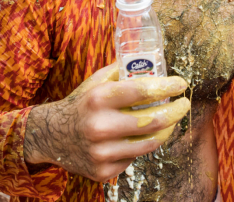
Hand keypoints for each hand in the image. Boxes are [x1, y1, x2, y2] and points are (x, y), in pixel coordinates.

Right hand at [24, 62, 189, 181]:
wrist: (49, 136)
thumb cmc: (81, 104)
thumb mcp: (96, 82)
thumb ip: (123, 71)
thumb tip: (154, 62)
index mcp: (99, 98)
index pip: (143, 90)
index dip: (168, 87)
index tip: (181, 84)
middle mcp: (99, 126)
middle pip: (153, 120)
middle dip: (176, 111)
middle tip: (184, 104)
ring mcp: (101, 151)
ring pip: (150, 143)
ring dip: (166, 129)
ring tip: (171, 120)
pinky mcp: (103, 170)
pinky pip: (135, 157)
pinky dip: (142, 145)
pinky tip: (140, 137)